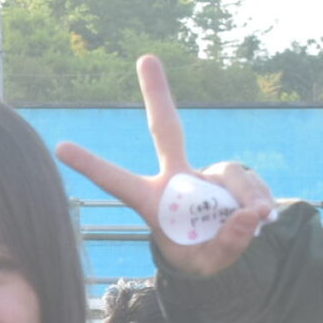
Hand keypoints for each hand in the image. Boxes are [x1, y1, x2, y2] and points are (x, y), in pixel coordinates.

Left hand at [54, 55, 277, 278]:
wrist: (222, 253)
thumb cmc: (198, 258)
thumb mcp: (207, 265)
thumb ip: (226, 245)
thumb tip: (248, 214)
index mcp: (151, 201)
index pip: (117, 181)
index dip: (91, 165)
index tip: (60, 147)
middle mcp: (175, 178)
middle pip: (165, 129)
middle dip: (157, 94)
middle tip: (146, 58)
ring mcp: (204, 173)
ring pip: (229, 173)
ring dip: (247, 197)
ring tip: (255, 220)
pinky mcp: (230, 175)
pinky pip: (249, 181)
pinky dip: (259, 199)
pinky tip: (262, 216)